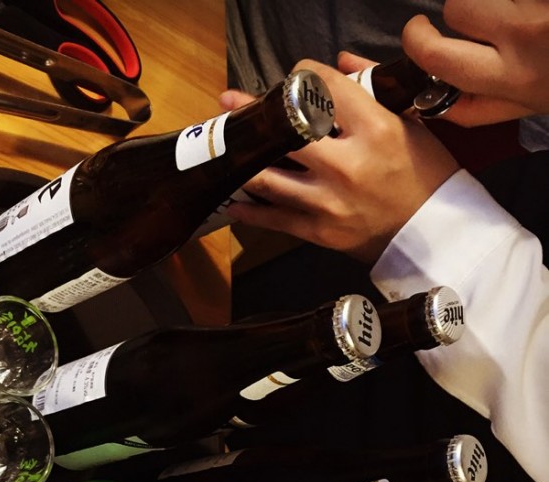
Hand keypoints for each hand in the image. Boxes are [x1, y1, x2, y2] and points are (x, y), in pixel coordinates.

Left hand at [219, 61, 459, 263]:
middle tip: (232, 104)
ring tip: (230, 148)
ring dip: (244, 161)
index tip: (291, 80)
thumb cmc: (425, 176)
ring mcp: (329, 201)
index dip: (300, 76)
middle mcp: (347, 164)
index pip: (322, 89)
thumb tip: (341, 63)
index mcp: (374, 130)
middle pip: (284, 132)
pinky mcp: (320, 231)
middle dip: (253, 114)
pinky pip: (274, 219)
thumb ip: (371, 89)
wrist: (433, 235)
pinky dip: (250, 209)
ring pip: (269, 177)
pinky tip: (235, 199)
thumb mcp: (409, 124)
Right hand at [402, 1, 548, 125]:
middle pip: (458, 6)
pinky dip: (518, 0)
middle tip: (481, 21)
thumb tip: (427, 102)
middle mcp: (525, 36)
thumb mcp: (523, 107)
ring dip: (492, 0)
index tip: (419, 30)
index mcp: (510, 77)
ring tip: (515, 12)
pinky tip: (533, 9)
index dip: (416, 37)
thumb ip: (476, 108)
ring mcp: (541, 7)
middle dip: (460, 11)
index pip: (437, 55)